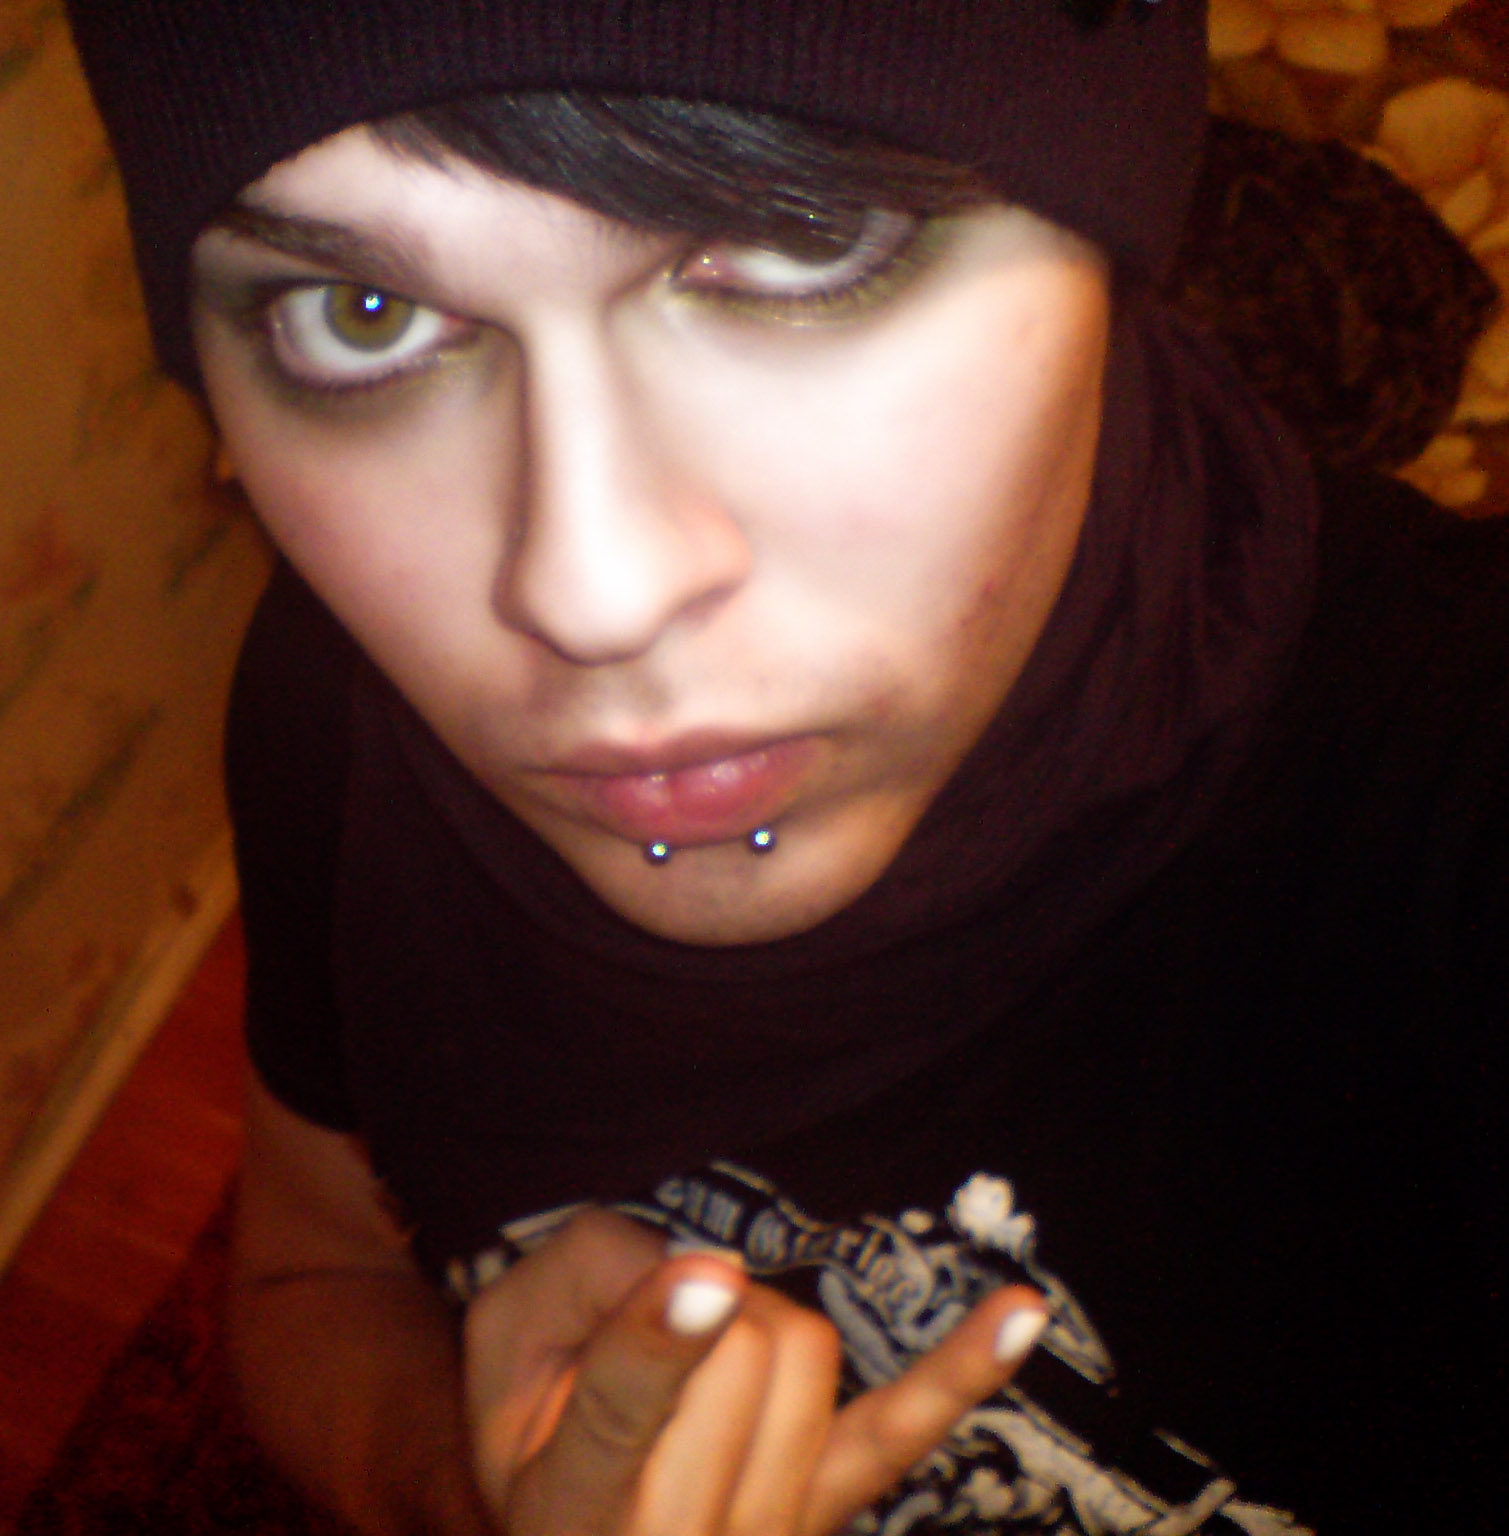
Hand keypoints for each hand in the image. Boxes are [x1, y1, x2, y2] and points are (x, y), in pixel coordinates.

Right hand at [464, 1209, 1044, 1534]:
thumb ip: (570, 1283)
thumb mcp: (499, 1352)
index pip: (620, 1415)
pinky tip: (1018, 1309)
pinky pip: (899, 1433)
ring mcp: (772, 1530)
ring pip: (804, 1358)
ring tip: (704, 1356)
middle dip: (702, 1303)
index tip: (705, 1272)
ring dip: (756, 1322)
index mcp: (573, 1503)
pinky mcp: (828, 1504)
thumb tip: (691, 1263)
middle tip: (654, 1322)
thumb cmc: (534, 1426)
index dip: (661, 1340)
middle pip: (737, 1353)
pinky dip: (960, 1371)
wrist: (592, 1527)